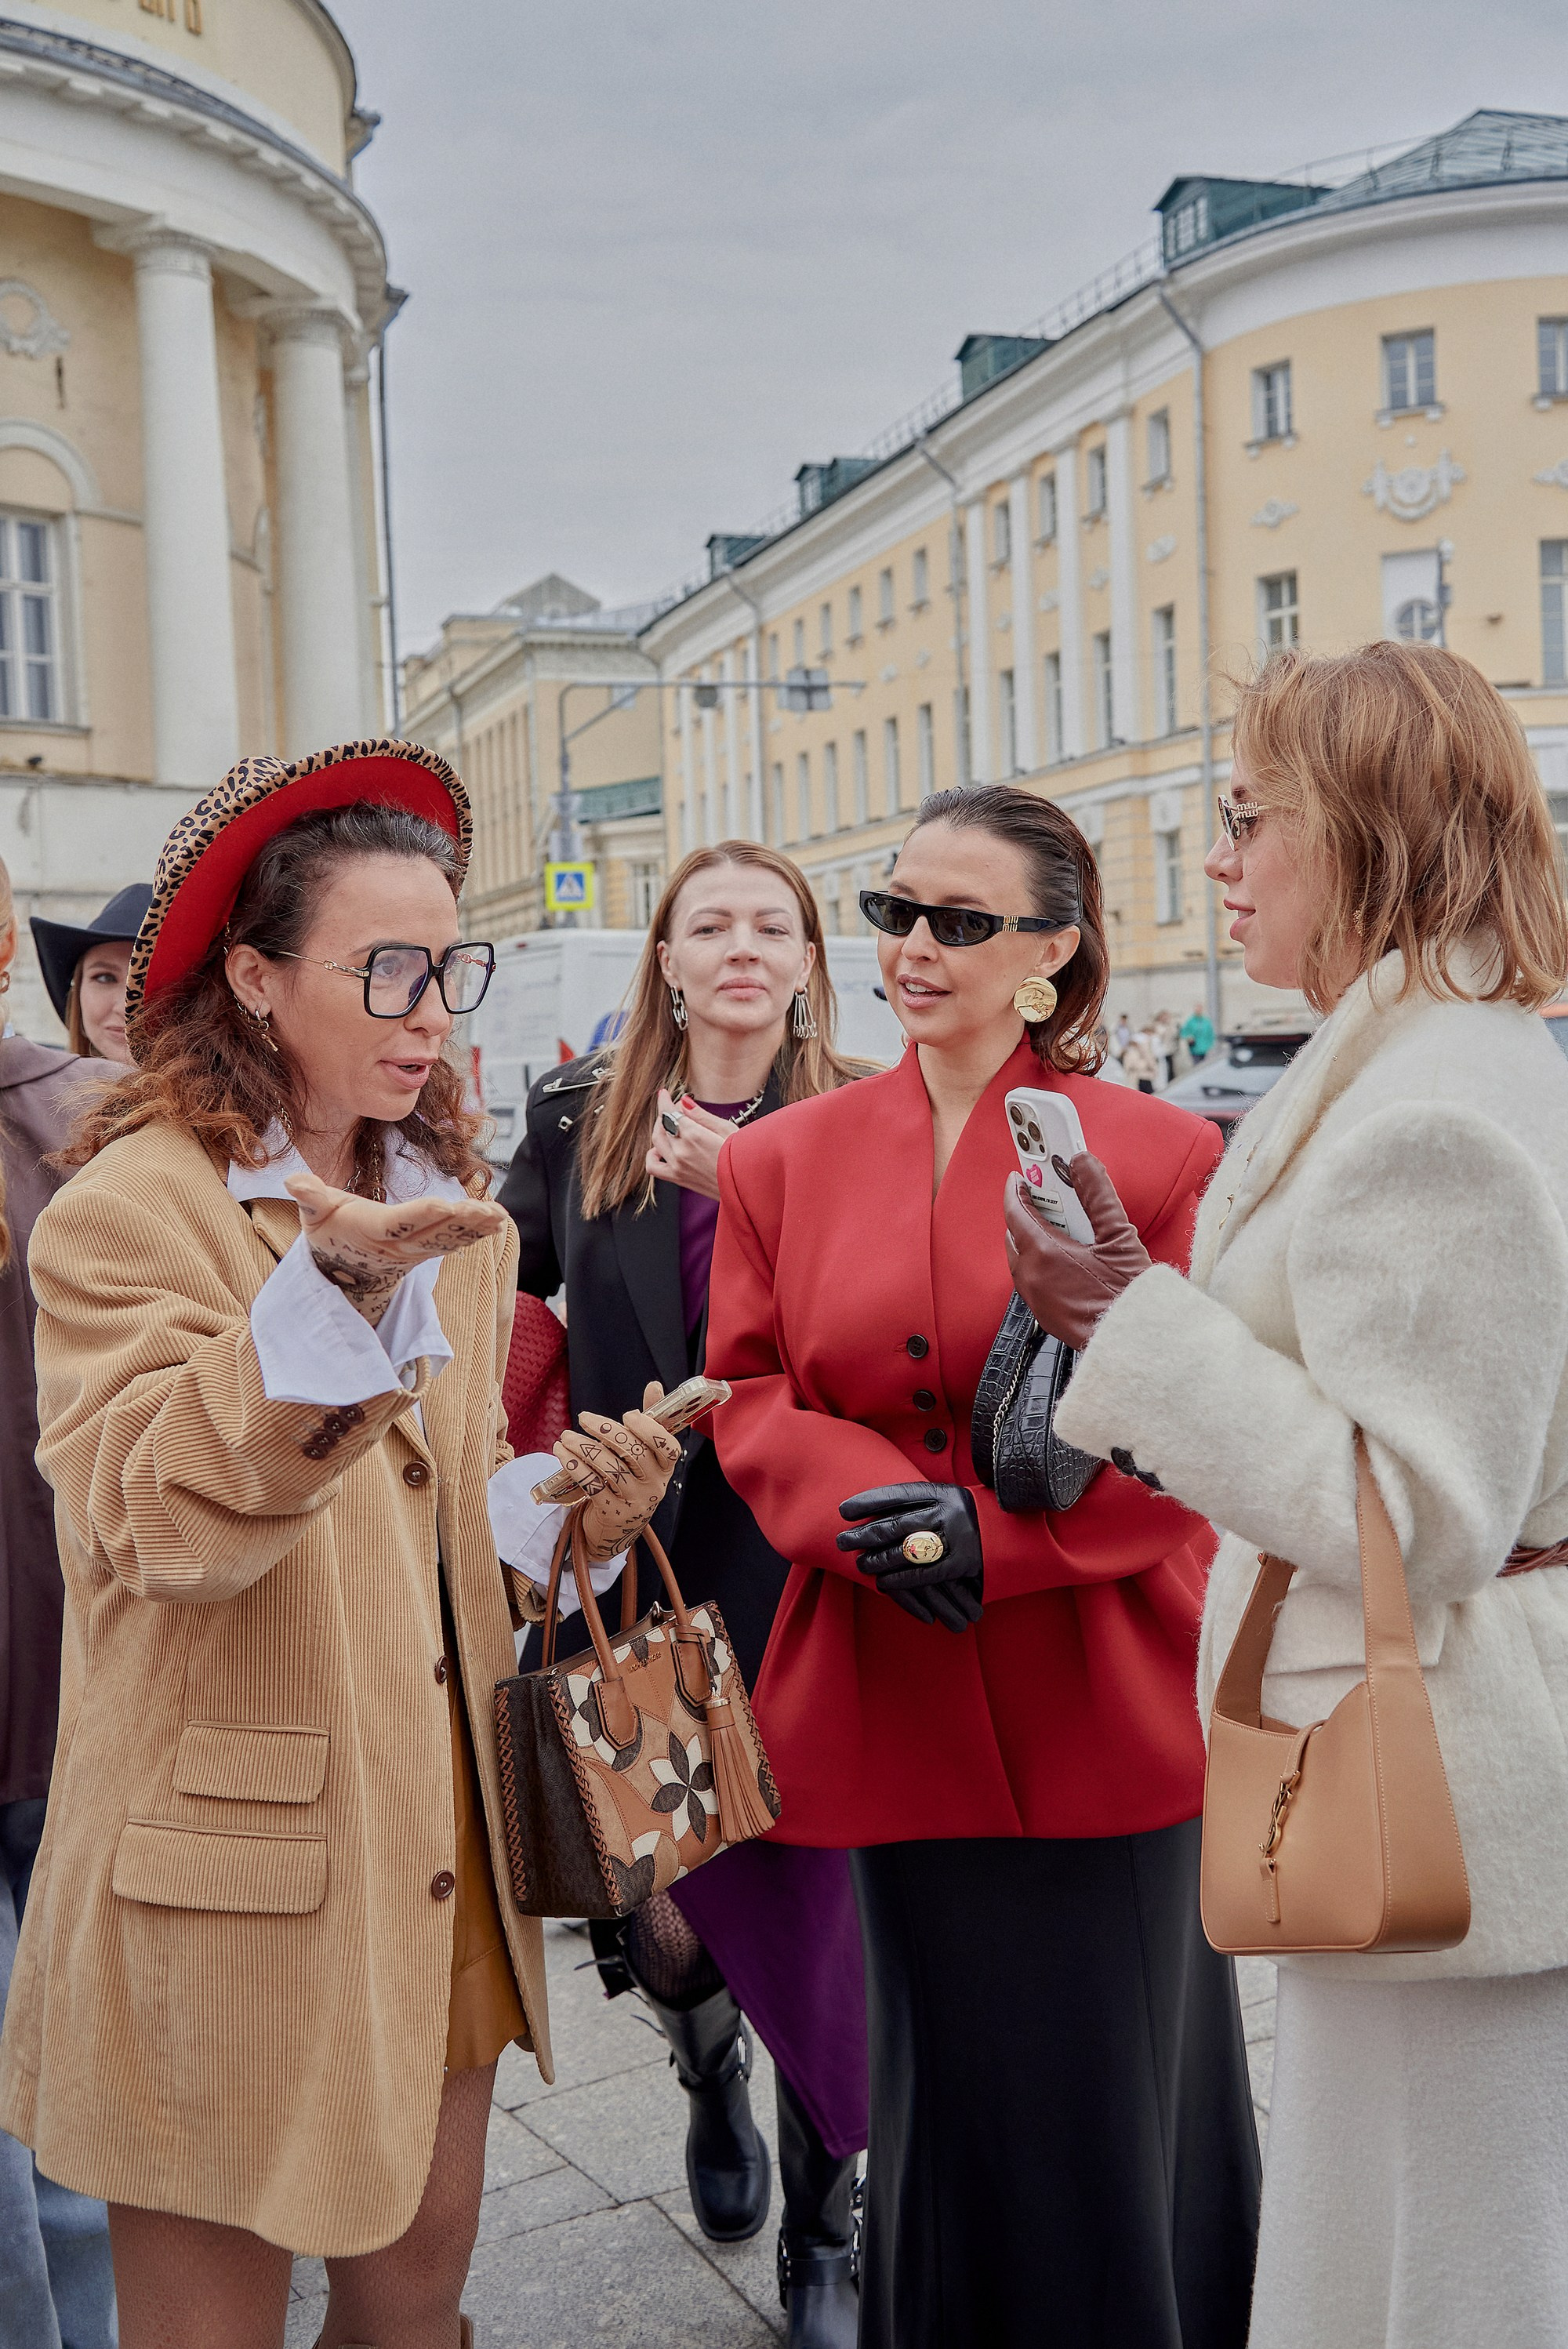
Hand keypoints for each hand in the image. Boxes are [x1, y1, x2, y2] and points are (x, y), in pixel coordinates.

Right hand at [286, 1170, 508, 1325]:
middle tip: (486, 1210)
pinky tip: (499, 1219)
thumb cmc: (329, 1232)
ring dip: (475, 1228)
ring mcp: (415, 1251)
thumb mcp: (314, 1214)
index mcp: (372, 1230)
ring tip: (500, 1215)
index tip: (446, 1205)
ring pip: (449, 1239)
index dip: (423, 1215)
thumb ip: (309, 1197)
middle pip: (433, 1233)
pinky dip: (477, 1232)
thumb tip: (294, 1180)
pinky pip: (454, 1241)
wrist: (341, 1272)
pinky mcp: (426, 1251)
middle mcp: (398, 1244)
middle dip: (460, 1223)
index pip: (400, 1222)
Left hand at [552, 1381, 683, 1562]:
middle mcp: (654, 1485)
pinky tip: (562, 1454)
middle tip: (584, 1417)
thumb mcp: (645, 1455)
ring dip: (583, 1447)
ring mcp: (634, 1501)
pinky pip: (591, 1484)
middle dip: (605, 1431)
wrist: (619, 1527)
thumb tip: (655, 1386)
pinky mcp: (612, 1512)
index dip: (648, 1428)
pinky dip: (575, 1467)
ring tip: (565, 1437)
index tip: (627, 1415)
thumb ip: (651, 1421)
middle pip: (633, 1452)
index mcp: (665, 1467)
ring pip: (608, 1468)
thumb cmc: (632, 1479)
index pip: (667, 1446)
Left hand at [644, 1090, 733, 1200]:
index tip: (664, 1094)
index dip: (665, 1101)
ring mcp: (677, 1166)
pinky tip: (662, 1150)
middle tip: (679, 1110)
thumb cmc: (742, 1157)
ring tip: (671, 1126)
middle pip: (663, 1125)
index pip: (669, 1112)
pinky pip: (653, 1166)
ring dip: (660, 1129)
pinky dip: (653, 1155)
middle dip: (667, 1113)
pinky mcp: (678, 1178)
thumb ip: (701, 1115)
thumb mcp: (726, 1129)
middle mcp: (681, 1151)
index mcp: (694, 1135)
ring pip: (656, 1141)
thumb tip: (684, 1102)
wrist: (746, 1184)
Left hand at [836, 1483, 982, 1632]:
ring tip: (860, 1564)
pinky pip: (923, 1574)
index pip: (897, 1494)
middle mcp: (949, 1512)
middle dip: (865, 1534)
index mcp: (942, 1492)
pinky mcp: (963, 1563)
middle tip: (842, 1542)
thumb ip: (917, 1503)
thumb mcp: (946, 1500)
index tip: (843, 1511)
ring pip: (906, 1550)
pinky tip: (883, 1583)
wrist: (1009, 1534)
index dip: (868, 1502)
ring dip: (878, 1560)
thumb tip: (872, 1512)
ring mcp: (957, 1537)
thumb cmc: (966, 1517)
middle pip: (897, 1523)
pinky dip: (900, 1579)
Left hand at [1003, 1153, 1150, 1350]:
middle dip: (1025, 1214)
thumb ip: (1098, 1196)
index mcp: (1044, 1254)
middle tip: (1045, 1198)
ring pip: (1021, 1259)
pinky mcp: (1044, 1315)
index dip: (1017, 1191)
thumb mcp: (1119, 1237)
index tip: (1020, 1177)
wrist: (1135, 1342)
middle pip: (1015, 1236)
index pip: (1016, 1213)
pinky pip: (1031, 1280)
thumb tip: (1083, 1163)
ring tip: (1058, 1227)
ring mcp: (1035, 1299)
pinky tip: (1064, 1259)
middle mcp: (1032, 1277)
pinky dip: (1038, 1262)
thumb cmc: (1129, 1295)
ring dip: (1031, 1240)